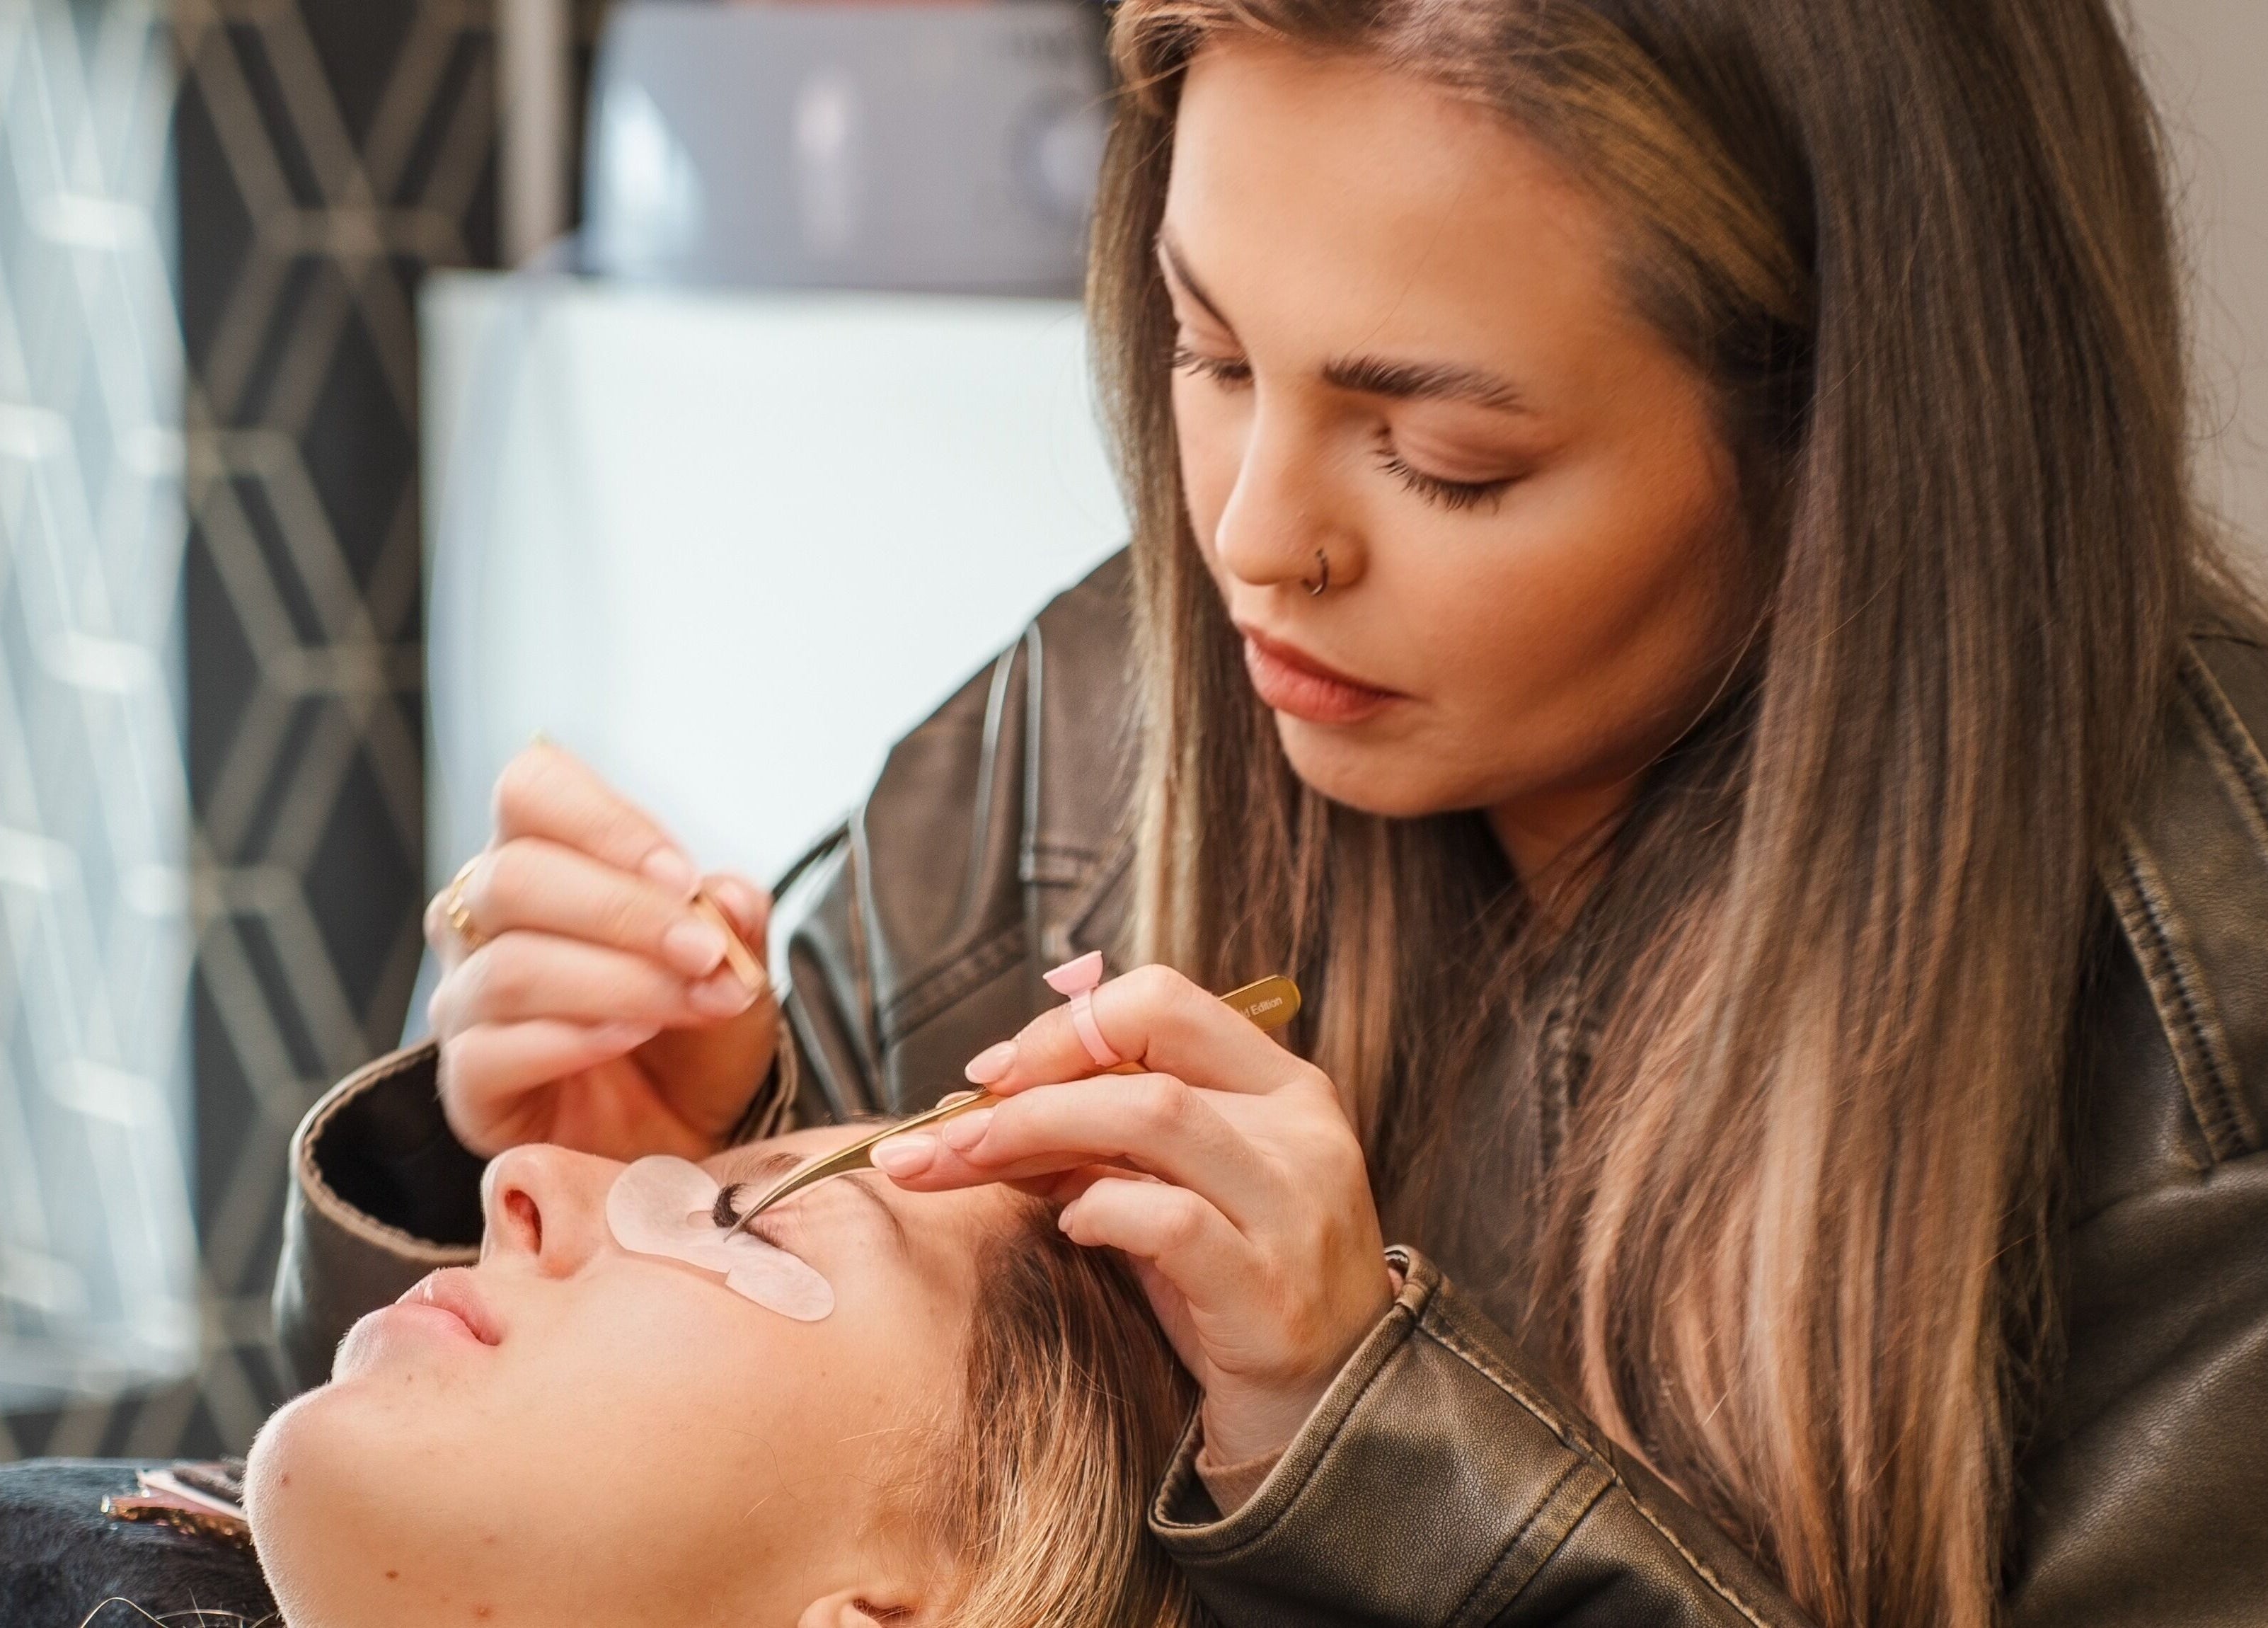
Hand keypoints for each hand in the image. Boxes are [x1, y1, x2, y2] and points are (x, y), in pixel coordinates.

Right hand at [425, 743, 777, 1160]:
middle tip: (703, 952)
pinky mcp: (467, 1083)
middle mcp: (483, 919)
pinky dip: (572, 1040)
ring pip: (512, 967)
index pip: (532, 789)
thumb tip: (727, 895)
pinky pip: (492, 1050)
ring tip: (689, 1000)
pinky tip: (630, 1041)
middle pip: (515, 877)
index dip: (603, 822)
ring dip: (619, 982)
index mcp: (543, 856)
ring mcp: (466, 1001)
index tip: (681, 875)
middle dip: (624, 912)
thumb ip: (735, 921)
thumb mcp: (739, 965)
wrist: (690, 1133)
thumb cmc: (697, 1033)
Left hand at [872, 964, 1394, 1463]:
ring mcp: (1292, 1208)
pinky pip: (1169, 1219)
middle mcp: (1300, 1132)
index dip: (1067, 1026)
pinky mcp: (1269, 1289)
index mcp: (1283, 1088)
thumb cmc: (1236, 1297)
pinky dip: (1100, 1210)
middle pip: (1145, 1055)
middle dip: (1029, 1082)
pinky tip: (1070, 1229)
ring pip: (1154, 1115)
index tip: (994, 1073)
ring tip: (971, 1163)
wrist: (1327, 1418)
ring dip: (1039, 1130)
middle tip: (946, 1130)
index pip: (1165, 1003)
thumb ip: (1105, 1143)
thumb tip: (983, 1112)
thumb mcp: (1180, 1194)